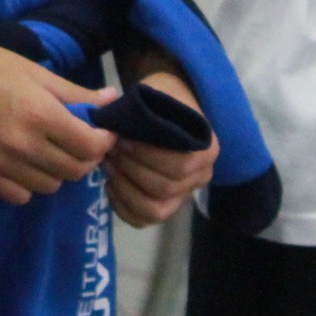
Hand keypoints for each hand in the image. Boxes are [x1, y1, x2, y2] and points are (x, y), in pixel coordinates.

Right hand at [0, 28, 116, 204]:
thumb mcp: (35, 71)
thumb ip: (75, 92)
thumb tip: (111, 99)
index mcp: (40, 114)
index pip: (90, 146)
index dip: (103, 140)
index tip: (100, 131)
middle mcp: (23, 145)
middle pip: (75, 171)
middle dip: (84, 157)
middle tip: (78, 141)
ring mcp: (0, 163)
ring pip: (50, 186)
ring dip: (58, 171)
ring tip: (50, 150)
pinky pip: (20, 195)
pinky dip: (29, 183)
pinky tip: (24, 162)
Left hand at [103, 69, 217, 227]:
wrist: (165, 110)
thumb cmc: (159, 101)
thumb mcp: (154, 94)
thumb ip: (138, 106)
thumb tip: (108, 109)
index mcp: (207, 149)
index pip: (180, 165)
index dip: (146, 156)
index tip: (121, 140)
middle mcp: (201, 176)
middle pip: (166, 188)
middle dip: (132, 170)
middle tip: (110, 152)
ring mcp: (184, 195)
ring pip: (155, 210)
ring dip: (125, 190)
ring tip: (109, 167)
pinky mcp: (165, 207)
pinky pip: (144, 220)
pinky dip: (122, 208)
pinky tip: (110, 186)